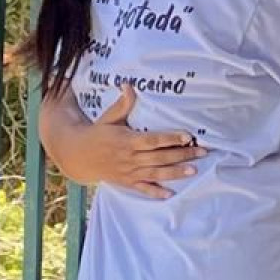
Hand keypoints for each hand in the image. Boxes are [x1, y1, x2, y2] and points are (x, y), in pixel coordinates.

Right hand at [62, 86, 204, 198]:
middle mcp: (129, 157)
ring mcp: (128, 171)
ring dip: (175, 172)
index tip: (188, 136)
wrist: (78, 155)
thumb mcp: (109, 118)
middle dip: (182, 155)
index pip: (153, 140)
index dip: (170, 138)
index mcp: (127, 140)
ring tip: (193, 171)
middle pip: (159, 157)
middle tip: (202, 152)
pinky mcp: (125, 181)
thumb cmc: (98, 133)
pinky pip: (142, 188)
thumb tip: (128, 85)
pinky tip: (169, 195)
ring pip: (155, 173)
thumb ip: (123, 104)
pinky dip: (155, 192)